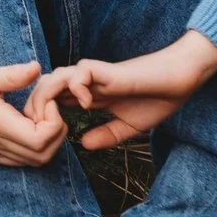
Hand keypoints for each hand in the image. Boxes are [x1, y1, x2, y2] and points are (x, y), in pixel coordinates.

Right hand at [0, 54, 66, 166]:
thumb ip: (11, 75)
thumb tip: (37, 68)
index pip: (40, 140)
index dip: (53, 123)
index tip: (45, 101)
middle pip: (43, 156)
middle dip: (55, 132)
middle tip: (45, 107)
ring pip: (34, 161)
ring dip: (45, 141)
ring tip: (34, 114)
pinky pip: (20, 160)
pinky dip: (32, 147)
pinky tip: (24, 124)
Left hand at [28, 30, 216, 151]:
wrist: (180, 83)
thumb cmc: (157, 100)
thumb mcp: (127, 127)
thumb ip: (106, 135)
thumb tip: (82, 145)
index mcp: (89, 95)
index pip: (54, 99)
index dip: (43, 114)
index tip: (42, 134)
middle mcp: (87, 83)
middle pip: (46, 86)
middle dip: (36, 106)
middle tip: (37, 128)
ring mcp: (95, 75)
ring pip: (56, 76)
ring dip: (48, 96)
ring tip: (53, 118)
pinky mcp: (107, 70)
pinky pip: (80, 71)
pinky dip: (76, 87)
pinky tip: (85, 105)